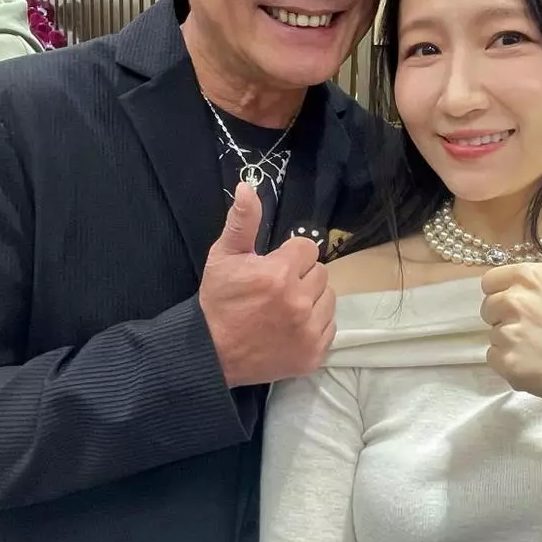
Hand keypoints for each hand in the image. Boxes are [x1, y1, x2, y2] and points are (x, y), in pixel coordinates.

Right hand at [200, 183, 335, 387]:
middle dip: (301, 277)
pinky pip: (330, 327)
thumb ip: (242, 222)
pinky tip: (292, 328)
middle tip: (277, 290)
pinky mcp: (314, 354)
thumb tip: (248, 187)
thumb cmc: (218, 301)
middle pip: (321, 273)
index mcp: (280, 273)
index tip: (273, 268)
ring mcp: (309, 330)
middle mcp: (299, 301)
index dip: (290, 256)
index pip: (307, 249)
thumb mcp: (223, 257)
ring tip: (286, 308)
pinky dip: (315, 325)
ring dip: (312, 300)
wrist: (211, 353)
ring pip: (329, 299)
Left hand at [481, 189, 541, 422]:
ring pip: (492, 333)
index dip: (511, 295)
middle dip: (508, 318)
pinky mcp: (507, 362)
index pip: (492, 282)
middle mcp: (515, 299)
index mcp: (529, 274)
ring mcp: (510, 332)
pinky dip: (511, 366)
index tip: (537, 307)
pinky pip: (493, 359)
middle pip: (489, 308)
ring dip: (511, 343)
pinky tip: (537, 365)